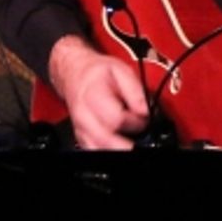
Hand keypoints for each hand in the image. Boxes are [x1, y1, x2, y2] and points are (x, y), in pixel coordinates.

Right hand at [47, 35, 148, 149]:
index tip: (145, 118)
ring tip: (131, 144)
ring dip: (116, 149)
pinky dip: (106, 149)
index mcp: (93, 96)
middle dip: (126, 144)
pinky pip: (92, 149)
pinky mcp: (81, 136)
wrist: (75, 74)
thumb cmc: (98, 72)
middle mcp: (83, 115)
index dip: (135, 122)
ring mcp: (80, 128)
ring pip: (96, 148)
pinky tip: (119, 145)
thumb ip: (135, 91)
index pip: (116, 119)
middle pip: (104, 140)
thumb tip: (146, 111)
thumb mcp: (122, 71)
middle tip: (141, 140)